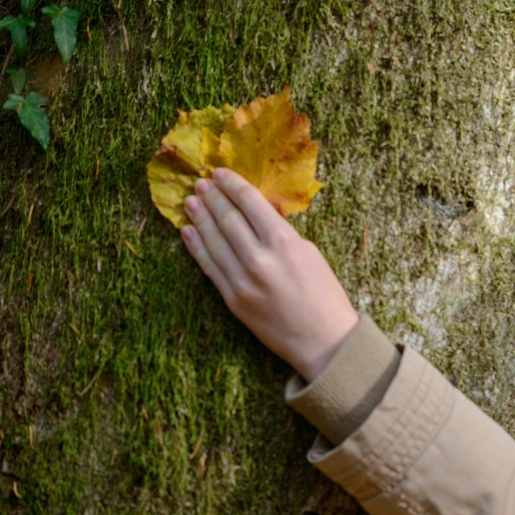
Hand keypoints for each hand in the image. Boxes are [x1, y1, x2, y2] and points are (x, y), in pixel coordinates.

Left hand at [181, 168, 358, 381]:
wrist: (323, 341)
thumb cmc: (325, 297)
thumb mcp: (310, 255)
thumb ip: (282, 235)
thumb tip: (256, 217)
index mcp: (284, 242)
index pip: (251, 203)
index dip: (233, 185)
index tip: (220, 173)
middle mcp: (260, 258)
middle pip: (228, 219)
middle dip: (213, 197)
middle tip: (201, 183)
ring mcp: (242, 280)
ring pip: (214, 240)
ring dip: (200, 217)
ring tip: (191, 202)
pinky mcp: (233, 299)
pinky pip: (209, 267)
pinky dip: (196, 246)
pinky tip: (189, 231)